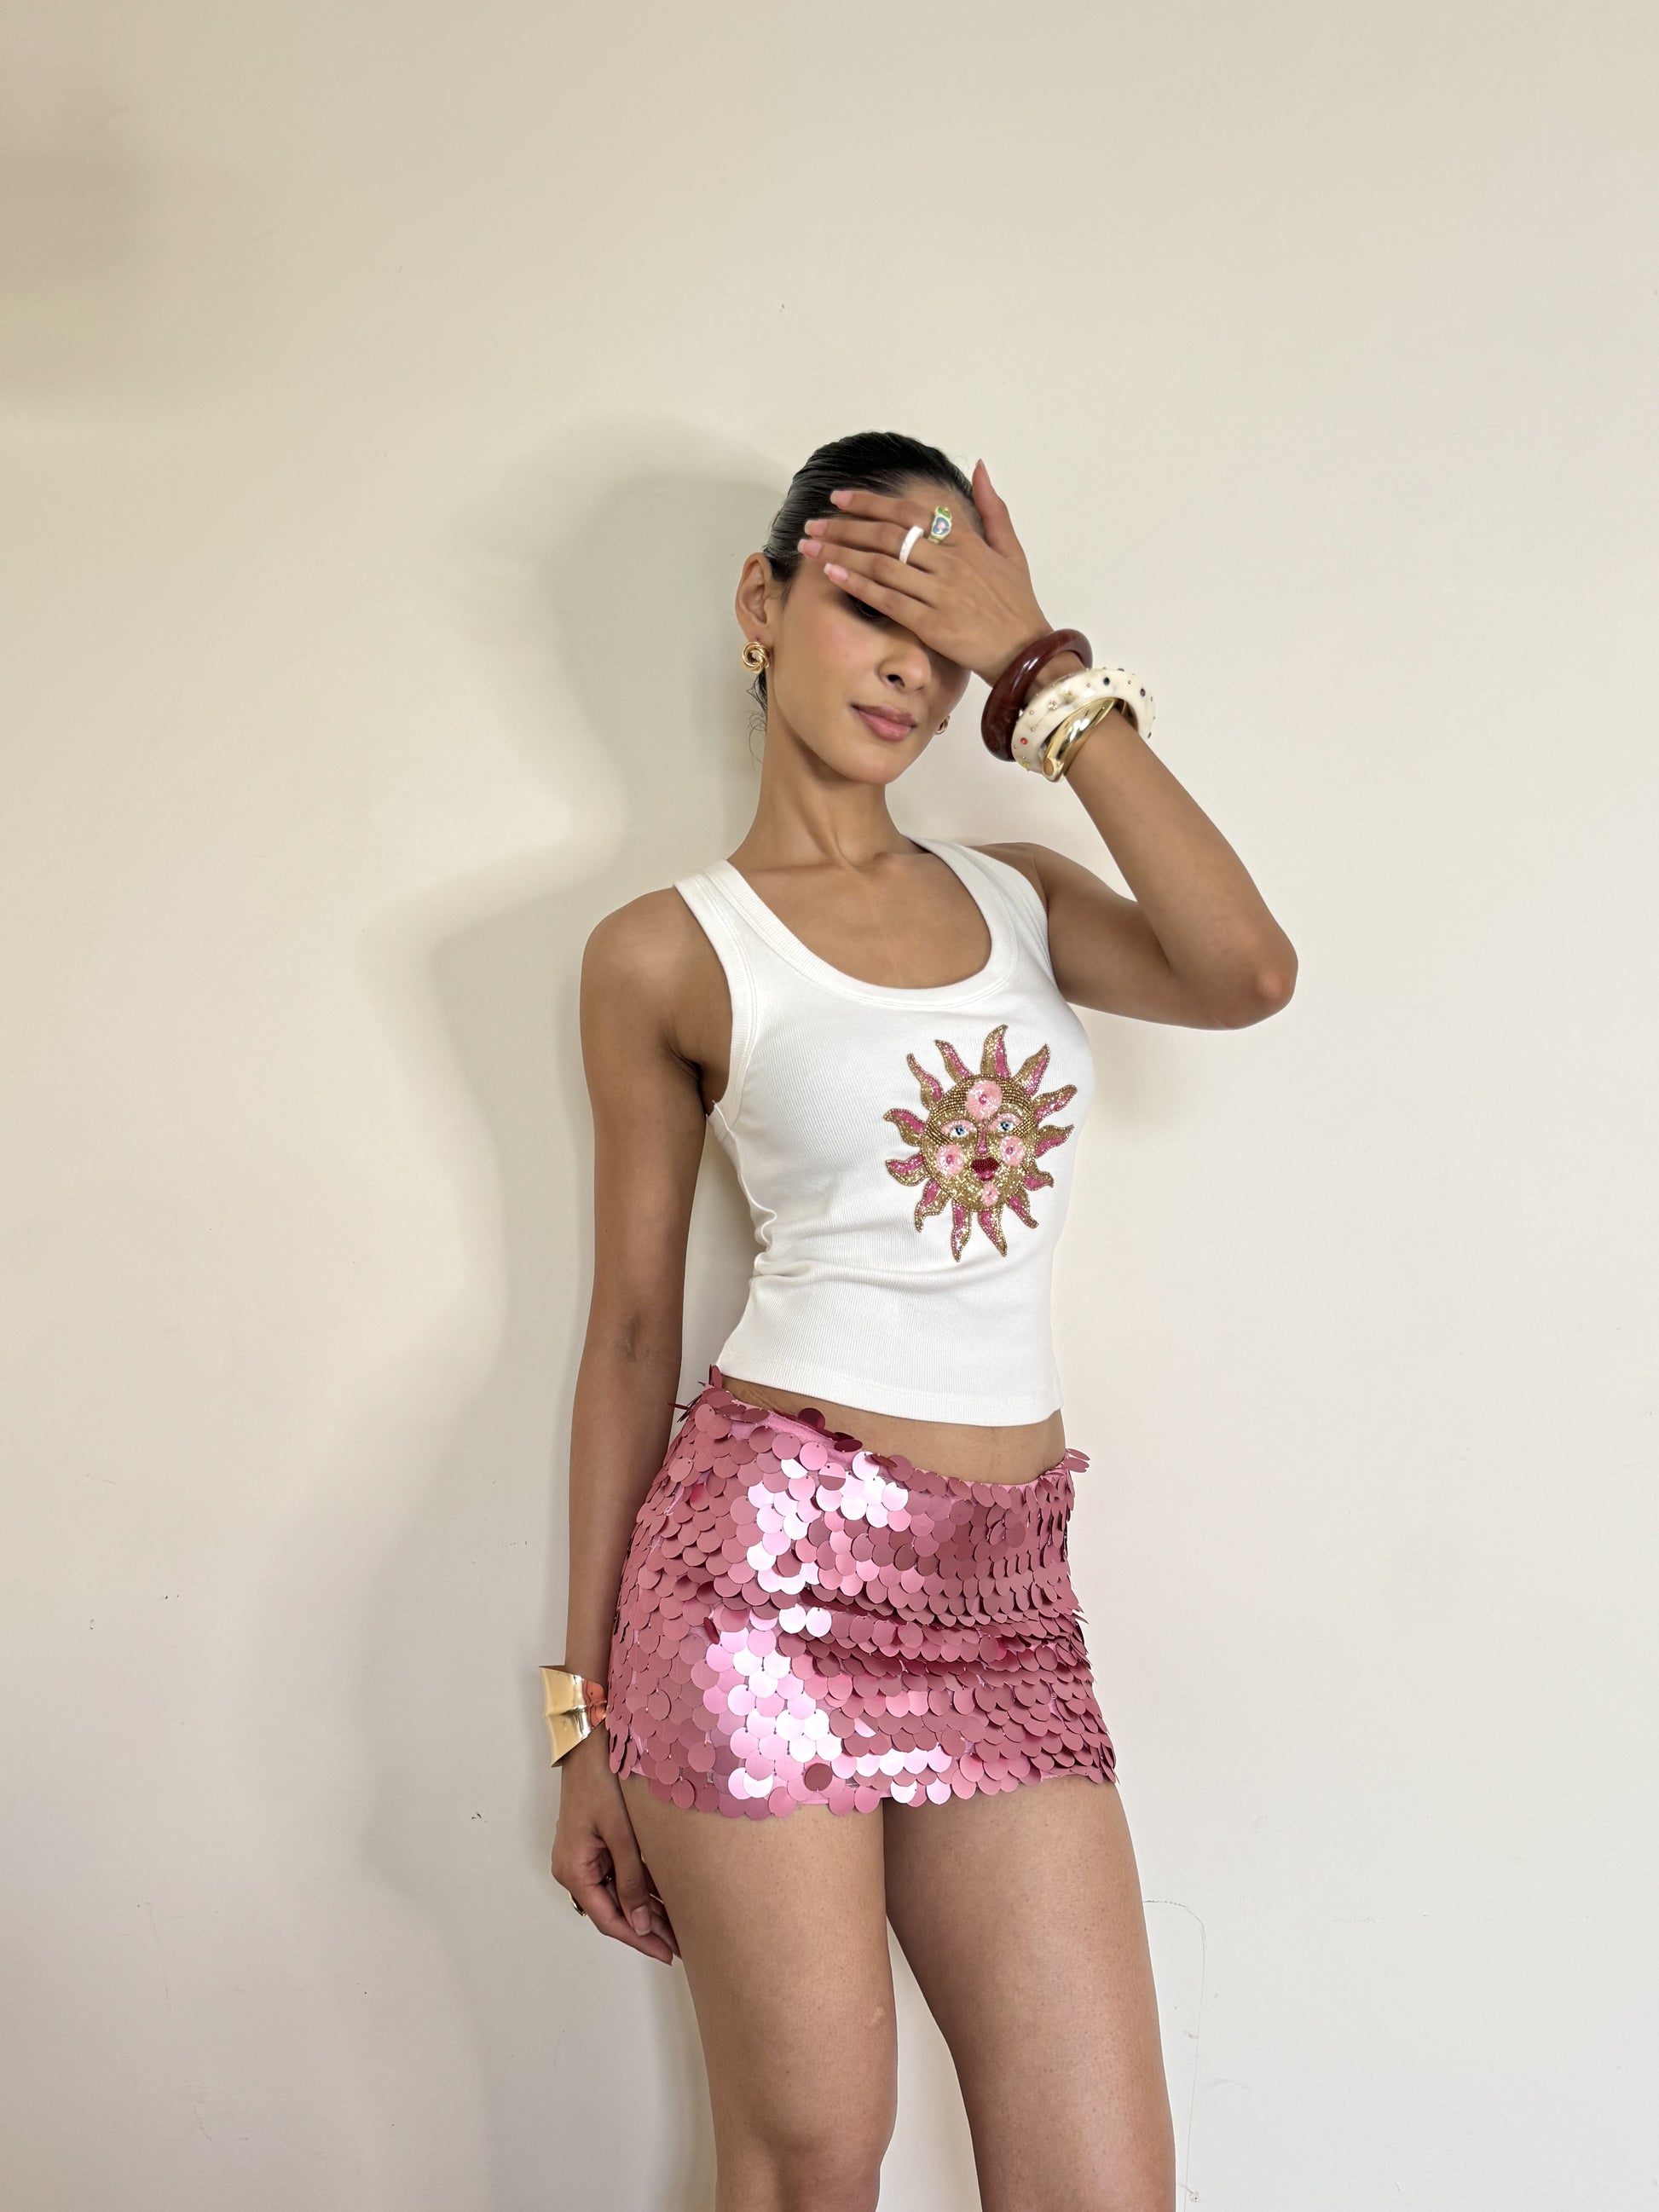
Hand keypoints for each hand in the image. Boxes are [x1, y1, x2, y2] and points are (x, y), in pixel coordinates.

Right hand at [551, 1733, 679, 1963]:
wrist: (591, 1742)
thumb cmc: (601, 1781)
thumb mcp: (621, 1834)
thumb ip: (631, 1880)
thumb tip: (639, 1923)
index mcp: (574, 1870)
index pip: (608, 1919)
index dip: (638, 1939)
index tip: (665, 1952)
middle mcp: (574, 1868)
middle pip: (613, 1909)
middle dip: (646, 1927)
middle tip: (679, 1943)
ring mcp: (583, 1856)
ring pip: (617, 1893)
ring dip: (645, 1908)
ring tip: (677, 1925)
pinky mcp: (594, 1844)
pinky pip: (617, 1874)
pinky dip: (639, 1886)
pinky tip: (664, 1896)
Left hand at [797, 460, 1061, 685]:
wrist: (1027, 652)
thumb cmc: (1016, 604)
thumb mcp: (1011, 549)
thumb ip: (992, 507)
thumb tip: (980, 467)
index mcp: (965, 543)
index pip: (909, 513)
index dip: (870, 503)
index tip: (839, 498)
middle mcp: (950, 563)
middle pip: (888, 535)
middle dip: (845, 527)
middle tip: (813, 524)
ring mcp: (941, 593)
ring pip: (882, 564)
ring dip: (842, 552)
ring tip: (810, 546)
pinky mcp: (933, 624)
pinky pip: (887, 599)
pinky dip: (858, 584)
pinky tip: (832, 574)